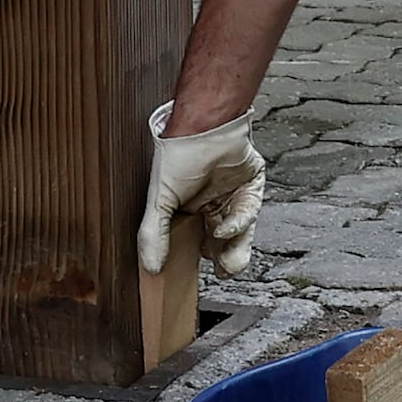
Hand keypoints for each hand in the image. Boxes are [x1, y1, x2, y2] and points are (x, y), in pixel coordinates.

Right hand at [136, 101, 264, 276]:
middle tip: (222, 272)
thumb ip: (154, 234)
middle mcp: (211, 204)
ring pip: (239, 231)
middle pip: (221, 240)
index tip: (195, 275)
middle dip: (222, 259)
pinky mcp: (251, 186)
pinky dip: (238, 224)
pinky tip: (226, 230)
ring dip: (235, 249)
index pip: (194, 241)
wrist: (203, 126)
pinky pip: (248, 211)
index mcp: (187, 209)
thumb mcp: (159, 200)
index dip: (195, 258)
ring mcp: (232, 195)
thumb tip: (151, 268)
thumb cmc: (178, 155)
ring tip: (230, 266)